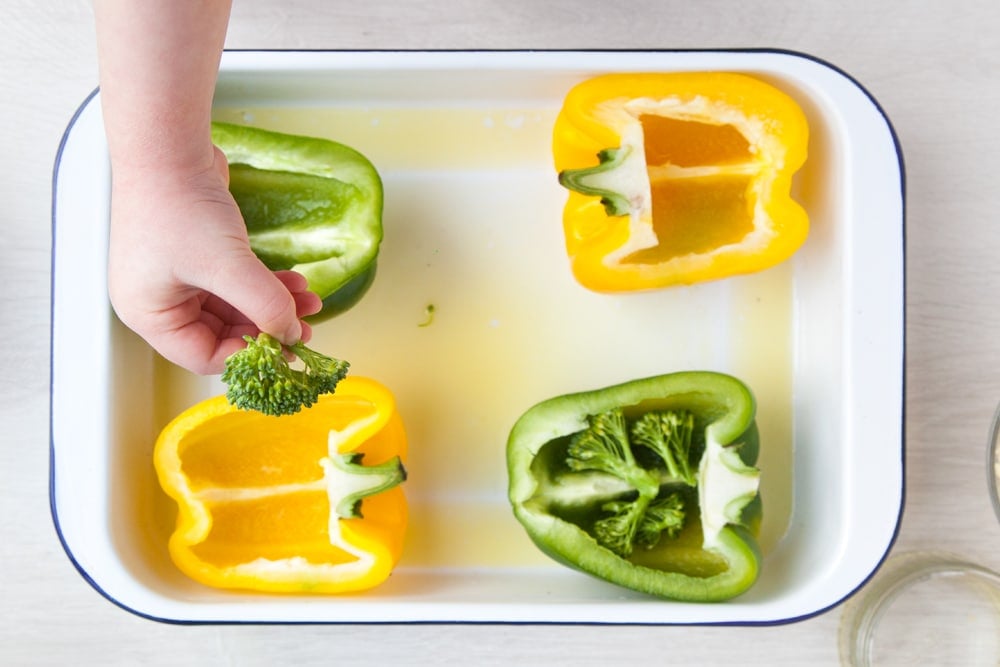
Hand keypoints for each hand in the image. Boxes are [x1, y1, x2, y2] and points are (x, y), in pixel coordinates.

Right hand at [107, 147, 321, 374]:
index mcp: (149, 313)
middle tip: (305, 329)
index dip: (248, 355)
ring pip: (235, 307)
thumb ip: (264, 305)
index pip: (204, 356)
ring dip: (273, 305)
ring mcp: (178, 275)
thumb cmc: (181, 206)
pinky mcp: (198, 253)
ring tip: (311, 302)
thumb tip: (292, 333)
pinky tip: (296, 283)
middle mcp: (160, 299)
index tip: (286, 349)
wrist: (169, 145)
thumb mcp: (228, 266)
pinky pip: (236, 282)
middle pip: (222, 333)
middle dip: (267, 328)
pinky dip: (265, 284)